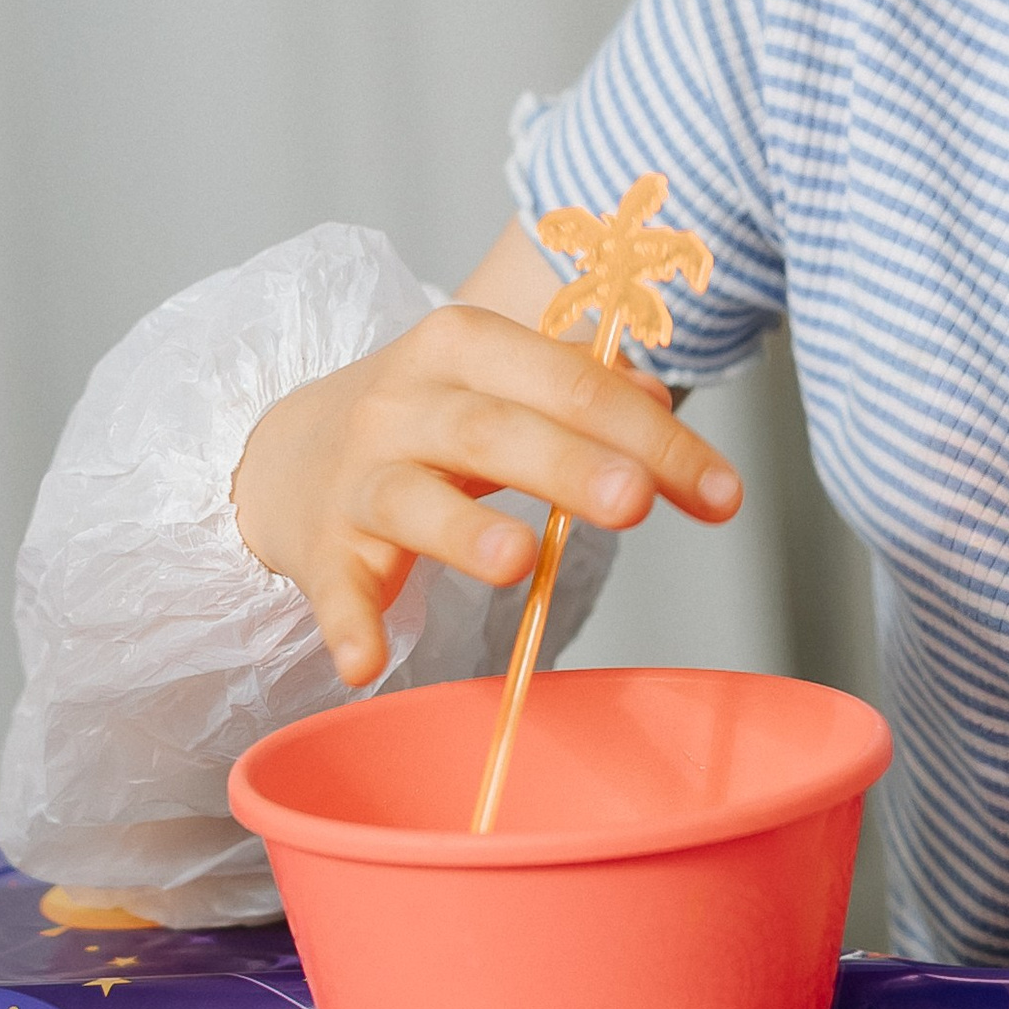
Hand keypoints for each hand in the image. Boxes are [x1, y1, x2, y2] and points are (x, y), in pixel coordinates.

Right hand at [230, 306, 741, 687]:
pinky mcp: (321, 549)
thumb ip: (581, 388)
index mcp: (464, 347)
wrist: (287, 453)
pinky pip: (335, 589)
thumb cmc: (427, 418)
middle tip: (636, 503)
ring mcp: (358, 477)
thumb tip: (658, 406)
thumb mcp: (501, 380)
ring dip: (464, 531)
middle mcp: (404, 403)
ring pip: (411, 498)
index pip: (570, 382)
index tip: (721, 492)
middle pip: (493, 430)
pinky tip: (367, 661)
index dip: (651, 437)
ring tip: (519, 563)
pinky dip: (348, 623)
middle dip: (570, 465)